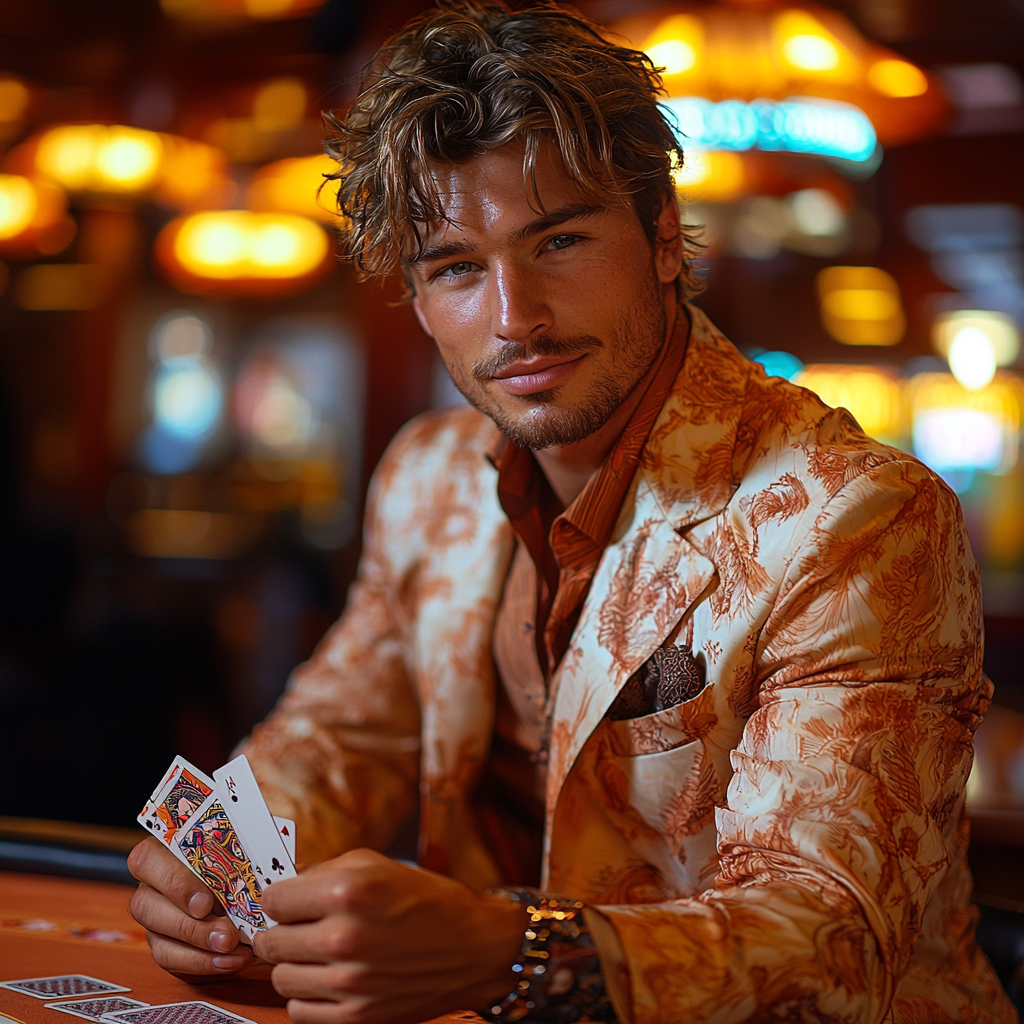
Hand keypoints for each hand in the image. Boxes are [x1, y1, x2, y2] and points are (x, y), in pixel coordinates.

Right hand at [127, 836, 256, 978]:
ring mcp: (153, 914)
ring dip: (197, 946)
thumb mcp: (242, 849)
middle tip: (226, 936)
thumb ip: (239, 856)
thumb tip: (264, 869)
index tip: (206, 903)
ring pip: (156, 935)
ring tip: (232, 949)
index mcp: (164, 848)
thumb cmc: (241, 859)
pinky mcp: (162, 942)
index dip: (175, 884)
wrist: (244, 885)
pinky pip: (170, 958)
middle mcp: (151, 882)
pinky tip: (230, 961)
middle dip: (189, 925)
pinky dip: (202, 963)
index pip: (148, 859)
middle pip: (145, 904)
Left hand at [252, 848, 524, 1023]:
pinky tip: (330, 979)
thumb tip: (282, 886)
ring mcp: (349, 982)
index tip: (289, 902)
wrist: (475, 947)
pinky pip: (298, 1011)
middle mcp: (344, 936)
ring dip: (294, 965)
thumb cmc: (428, 901)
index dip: (280, 899)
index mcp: (348, 891)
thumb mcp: (377, 864)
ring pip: (280, 978)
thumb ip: (325, 871)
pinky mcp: (356, 1017)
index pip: (273, 899)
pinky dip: (308, 996)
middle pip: (271, 941)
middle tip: (304, 927)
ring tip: (320, 954)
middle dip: (283, 931)